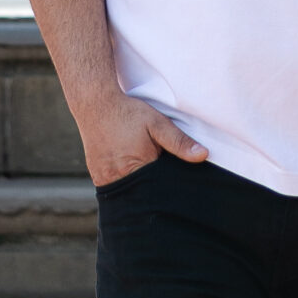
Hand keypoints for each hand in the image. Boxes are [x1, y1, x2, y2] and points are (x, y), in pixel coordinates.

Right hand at [74, 82, 207, 187]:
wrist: (95, 104)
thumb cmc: (128, 113)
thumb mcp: (157, 123)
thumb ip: (179, 142)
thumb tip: (203, 156)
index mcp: (136, 168)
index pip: (159, 189)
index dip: (169, 187)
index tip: (176, 184)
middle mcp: (117, 177)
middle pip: (143, 194)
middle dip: (154, 192)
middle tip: (163, 180)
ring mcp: (104, 179)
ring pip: (129, 192)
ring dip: (139, 188)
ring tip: (147, 176)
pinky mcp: (96, 176)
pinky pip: (115, 187)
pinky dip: (125, 183)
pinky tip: (133, 175)